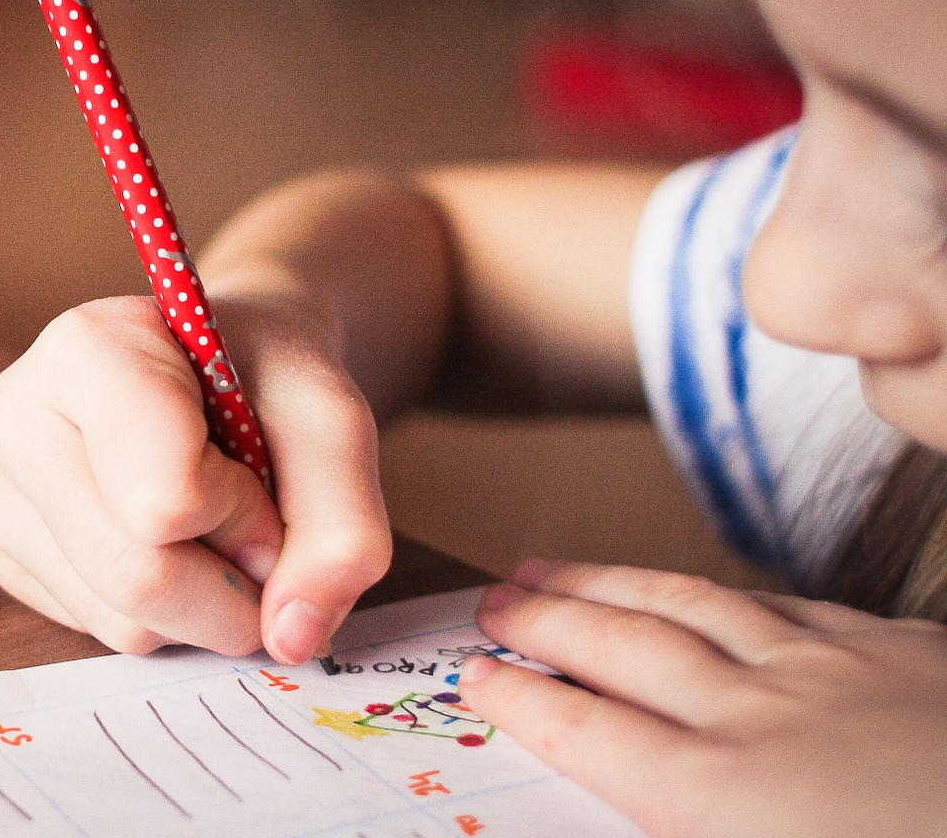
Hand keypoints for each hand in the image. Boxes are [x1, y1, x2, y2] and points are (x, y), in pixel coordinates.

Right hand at [0, 294, 391, 662]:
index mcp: (84, 349)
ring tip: (208, 527)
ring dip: (202, 605)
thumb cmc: (265, 378)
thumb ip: (342, 527)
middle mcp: (13, 418)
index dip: (244, 513)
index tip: (260, 472)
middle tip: (258, 532)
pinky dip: (162, 614)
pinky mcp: (2, 557)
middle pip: (136, 576)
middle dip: (231, 585)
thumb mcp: (333, 423)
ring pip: (120, 620)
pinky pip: (98, 632)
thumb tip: (291, 638)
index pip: (165, 499)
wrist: (218, 369)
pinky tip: (165, 544)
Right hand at [462, 559, 946, 837]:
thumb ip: (684, 830)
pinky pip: (790, 605)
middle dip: (544, 618)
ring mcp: (836, 673)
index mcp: (719, 799)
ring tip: (556, 566)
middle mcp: (759, 718)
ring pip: (693, 604)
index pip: (586, 730)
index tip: (475, 674)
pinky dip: (726, 593)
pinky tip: (712, 590)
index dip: (522, 698)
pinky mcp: (907, 654)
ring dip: (612, 583)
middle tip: (492, 599)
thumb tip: (641, 811)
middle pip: (621, 647)